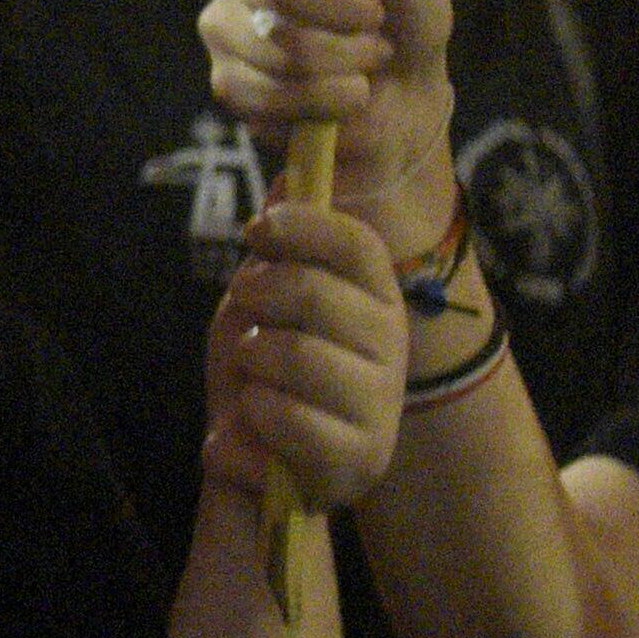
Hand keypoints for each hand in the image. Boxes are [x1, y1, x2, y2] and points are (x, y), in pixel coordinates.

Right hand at [201, 0, 458, 240]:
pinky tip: (343, 98)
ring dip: (347, 63)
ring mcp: (222, 26)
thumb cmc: (405, 16)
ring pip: (279, 43)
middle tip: (371, 26)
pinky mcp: (225, 84)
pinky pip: (273, 93)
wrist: (402, 105)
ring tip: (361, 64)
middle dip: (347, 14)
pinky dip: (330, 102)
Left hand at [203, 198, 409, 508]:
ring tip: (255, 377)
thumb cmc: (261, 371)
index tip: (256, 231)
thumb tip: (291, 175)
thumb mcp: (263, 298)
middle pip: (314, 292)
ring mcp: (380, 407)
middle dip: (258, 296)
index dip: (302, 226)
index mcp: (377, 300)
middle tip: (246, 310)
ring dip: (251, 362)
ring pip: (295, 355)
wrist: (251, 461)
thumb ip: (283, 247)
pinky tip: (255, 421)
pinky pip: (285, 416)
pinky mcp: (360, 462)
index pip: (358, 245)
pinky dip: (250, 415)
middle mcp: (392, 348)